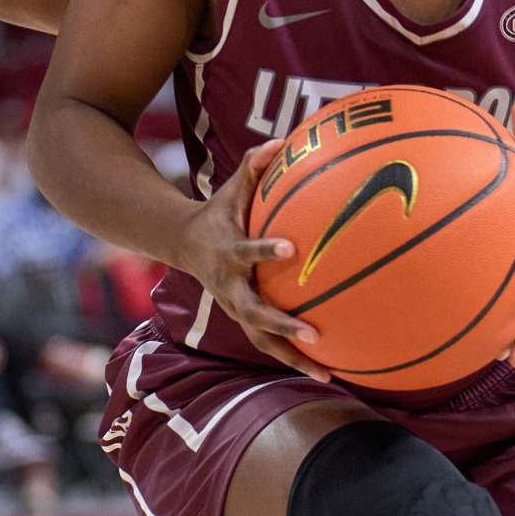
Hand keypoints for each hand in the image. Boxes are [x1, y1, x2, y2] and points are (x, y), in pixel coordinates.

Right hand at [175, 142, 329, 380]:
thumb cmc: (220, 211)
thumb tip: (280, 142)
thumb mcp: (231, 188)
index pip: (246, 252)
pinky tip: (328, 370)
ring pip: (262, 340)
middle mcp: (231, 286)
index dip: (265, 251)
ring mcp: (236, 308)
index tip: (291, 247)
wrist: (185, 244)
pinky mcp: (244, 320)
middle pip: (254, 312)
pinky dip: (295, 360)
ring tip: (326, 373)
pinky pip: (270, 344)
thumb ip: (254, 166)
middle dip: (282, 324)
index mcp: (228, 253)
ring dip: (292, 357)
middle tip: (312, 332)